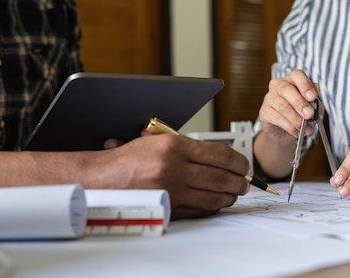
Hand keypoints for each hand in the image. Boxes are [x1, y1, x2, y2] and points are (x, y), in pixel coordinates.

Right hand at [97, 134, 250, 219]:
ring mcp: (172, 190)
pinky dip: (214, 207)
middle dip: (240, 182)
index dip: (239, 162)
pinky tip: (216, 202)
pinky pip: (201, 210)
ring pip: (215, 197)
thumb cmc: (131, 158)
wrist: (104, 177)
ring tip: (234, 193)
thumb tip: (223, 158)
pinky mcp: (169, 208)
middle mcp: (174, 168)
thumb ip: (190, 147)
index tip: (245, 166)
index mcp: (174, 146)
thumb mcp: (159, 140)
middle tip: (245, 182)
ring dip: (230, 196)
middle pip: (222, 178)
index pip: (221, 155)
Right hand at [258, 69, 320, 144]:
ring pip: (282, 106)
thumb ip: (316, 104)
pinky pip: (277, 118)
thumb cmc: (300, 115)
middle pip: (286, 89)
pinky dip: (289, 127)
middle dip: (300, 103)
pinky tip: (296, 131)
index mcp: (292, 80)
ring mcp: (269, 98)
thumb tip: (315, 101)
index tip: (313, 97)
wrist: (285, 132)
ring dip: (296, 119)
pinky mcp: (264, 112)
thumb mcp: (312, 108)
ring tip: (304, 127)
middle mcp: (278, 86)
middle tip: (309, 115)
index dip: (305, 85)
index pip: (297, 75)